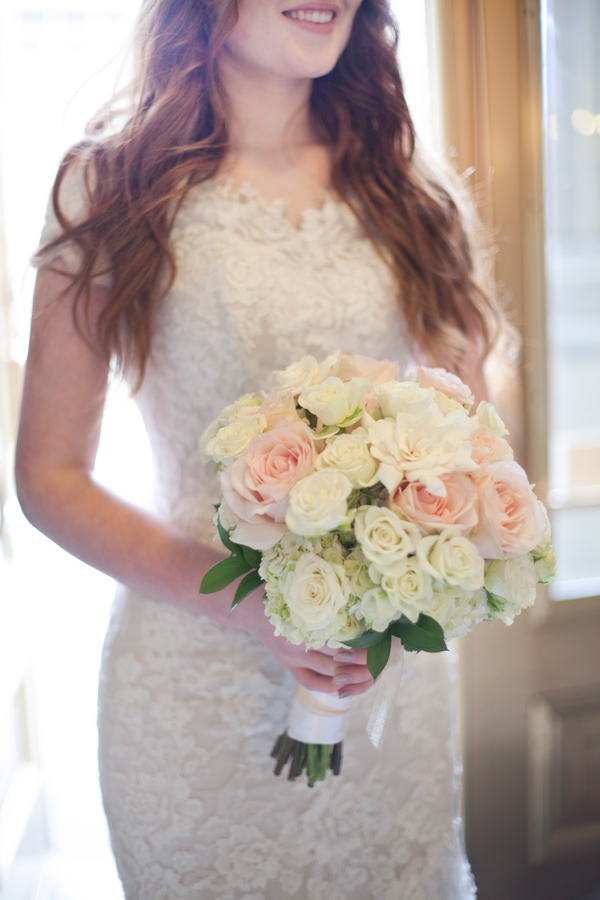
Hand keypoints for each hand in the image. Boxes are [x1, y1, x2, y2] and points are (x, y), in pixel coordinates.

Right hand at [230, 589, 373, 697]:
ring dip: (353, 675)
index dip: (367, 644)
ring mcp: (293, 657)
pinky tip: (346, 685)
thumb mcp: (306, 590)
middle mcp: (300, 642)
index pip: (345, 639)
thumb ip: (331, 598)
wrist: (249, 605)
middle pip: (341, 659)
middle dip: (366, 661)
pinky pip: (312, 682)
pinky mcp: (288, 666)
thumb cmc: (284, 591)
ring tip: (372, 671)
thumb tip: (366, 602)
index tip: (385, 640)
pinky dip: (331, 686)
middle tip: (384, 658)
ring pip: (331, 673)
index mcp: (307, 619)